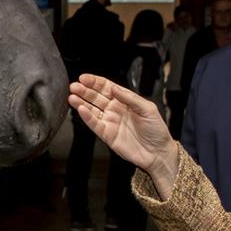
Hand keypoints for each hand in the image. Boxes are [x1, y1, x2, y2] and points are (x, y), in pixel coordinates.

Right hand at [68, 74, 180, 196]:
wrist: (158, 152)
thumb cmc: (156, 130)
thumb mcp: (147, 108)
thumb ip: (130, 97)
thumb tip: (114, 87)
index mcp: (125, 100)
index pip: (106, 87)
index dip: (95, 82)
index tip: (84, 77)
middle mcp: (115, 110)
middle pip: (96, 97)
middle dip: (84, 90)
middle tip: (74, 86)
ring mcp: (110, 122)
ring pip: (92, 110)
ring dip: (81, 103)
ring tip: (72, 96)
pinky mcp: (107, 135)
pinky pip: (95, 124)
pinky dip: (87, 117)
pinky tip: (81, 109)